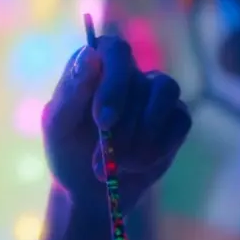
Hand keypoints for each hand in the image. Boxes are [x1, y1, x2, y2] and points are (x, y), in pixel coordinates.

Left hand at [41, 24, 190, 216]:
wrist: (89, 189)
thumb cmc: (67, 150)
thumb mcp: (58, 125)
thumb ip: (72, 92)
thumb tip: (90, 55)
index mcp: (96, 64)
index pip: (115, 50)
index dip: (114, 83)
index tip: (103, 121)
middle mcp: (128, 72)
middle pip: (139, 82)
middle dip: (122, 129)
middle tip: (100, 160)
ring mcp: (154, 93)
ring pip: (165, 95)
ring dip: (141, 138)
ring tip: (117, 164)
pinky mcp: (175, 118)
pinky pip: (181, 120)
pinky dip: (159, 147)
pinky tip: (135, 165)